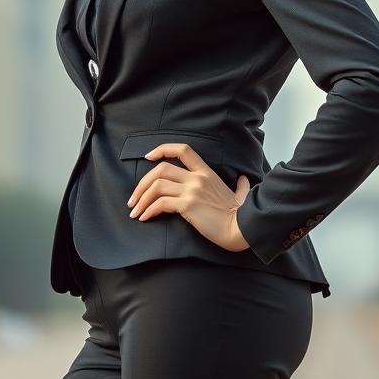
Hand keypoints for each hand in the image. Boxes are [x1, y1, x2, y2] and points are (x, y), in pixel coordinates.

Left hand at [126, 142, 251, 252]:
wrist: (241, 229)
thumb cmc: (240, 215)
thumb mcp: (240, 194)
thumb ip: (240, 186)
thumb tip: (244, 180)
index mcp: (206, 172)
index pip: (182, 149)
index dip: (162, 149)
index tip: (148, 157)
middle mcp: (197, 178)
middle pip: (160, 169)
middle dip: (142, 183)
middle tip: (134, 199)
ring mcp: (192, 190)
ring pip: (156, 186)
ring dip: (141, 199)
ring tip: (135, 211)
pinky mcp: (188, 206)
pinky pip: (160, 204)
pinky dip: (148, 210)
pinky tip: (145, 218)